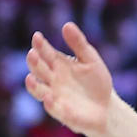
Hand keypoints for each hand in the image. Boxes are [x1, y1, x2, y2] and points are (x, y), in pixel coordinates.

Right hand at [24, 22, 113, 136]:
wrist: (106, 107)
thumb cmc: (96, 82)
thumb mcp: (90, 59)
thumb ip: (78, 44)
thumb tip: (67, 24)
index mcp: (59, 65)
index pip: (46, 53)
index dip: (40, 45)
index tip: (37, 36)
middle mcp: (52, 80)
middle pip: (39, 70)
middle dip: (35, 62)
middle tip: (32, 53)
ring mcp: (55, 96)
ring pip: (39, 90)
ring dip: (33, 85)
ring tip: (30, 78)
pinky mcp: (61, 112)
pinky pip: (52, 108)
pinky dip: (49, 103)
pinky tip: (49, 97)